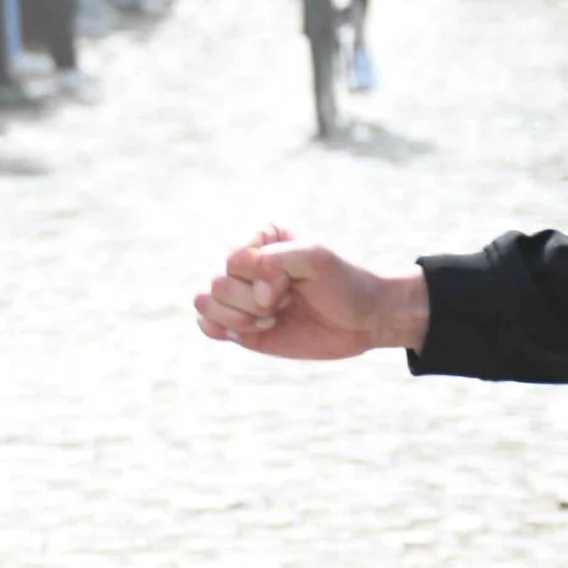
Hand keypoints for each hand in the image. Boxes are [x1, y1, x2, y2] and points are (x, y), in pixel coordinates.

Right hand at [195, 225, 430, 361]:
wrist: (363, 320)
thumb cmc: (344, 282)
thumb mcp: (317, 259)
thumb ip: (278, 261)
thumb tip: (256, 293)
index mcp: (259, 236)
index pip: (233, 257)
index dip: (260, 278)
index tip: (292, 284)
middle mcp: (243, 263)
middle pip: (217, 283)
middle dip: (253, 301)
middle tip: (285, 302)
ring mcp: (237, 294)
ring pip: (204, 303)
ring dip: (240, 318)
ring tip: (270, 318)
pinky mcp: (236, 324)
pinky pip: (205, 325)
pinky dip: (226, 330)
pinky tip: (257, 330)